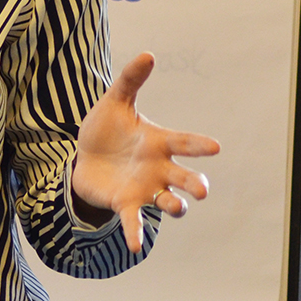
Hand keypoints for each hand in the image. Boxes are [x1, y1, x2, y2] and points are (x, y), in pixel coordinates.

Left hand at [71, 52, 219, 253]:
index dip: (199, 145)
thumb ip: (130, 81)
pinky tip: (136, 246)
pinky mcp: (126, 204)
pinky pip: (135, 221)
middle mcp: (159, 169)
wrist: (84, 157)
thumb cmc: (107, 129)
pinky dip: (137, 233)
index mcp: (159, 142)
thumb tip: (148, 54)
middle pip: (184, 178)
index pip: (184, 142)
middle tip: (202, 190)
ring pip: (169, 202)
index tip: (216, 147)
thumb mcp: (115, 102)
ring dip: (176, 207)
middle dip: (195, 184)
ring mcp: (145, 189)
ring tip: (177, 208)